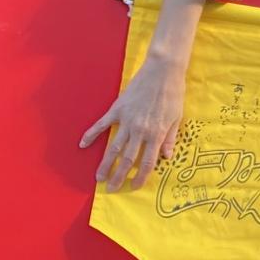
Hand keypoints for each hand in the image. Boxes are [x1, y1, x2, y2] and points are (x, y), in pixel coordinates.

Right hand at [80, 53, 187, 189]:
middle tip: (111, 189)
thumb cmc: (173, 93)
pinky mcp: (118, 109)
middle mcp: (140, 130)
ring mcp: (127, 120)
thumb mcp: (177, 118)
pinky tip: (83, 144)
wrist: (162, 71)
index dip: (140, 177)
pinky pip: (102, 124)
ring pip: (114, 147)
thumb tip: (166, 157)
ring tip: (98, 177)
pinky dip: (92, 134)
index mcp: (156, 134)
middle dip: (119, 176)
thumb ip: (170, 138)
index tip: (134, 187)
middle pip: (127, 159)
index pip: (147, 162)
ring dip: (105, 163)